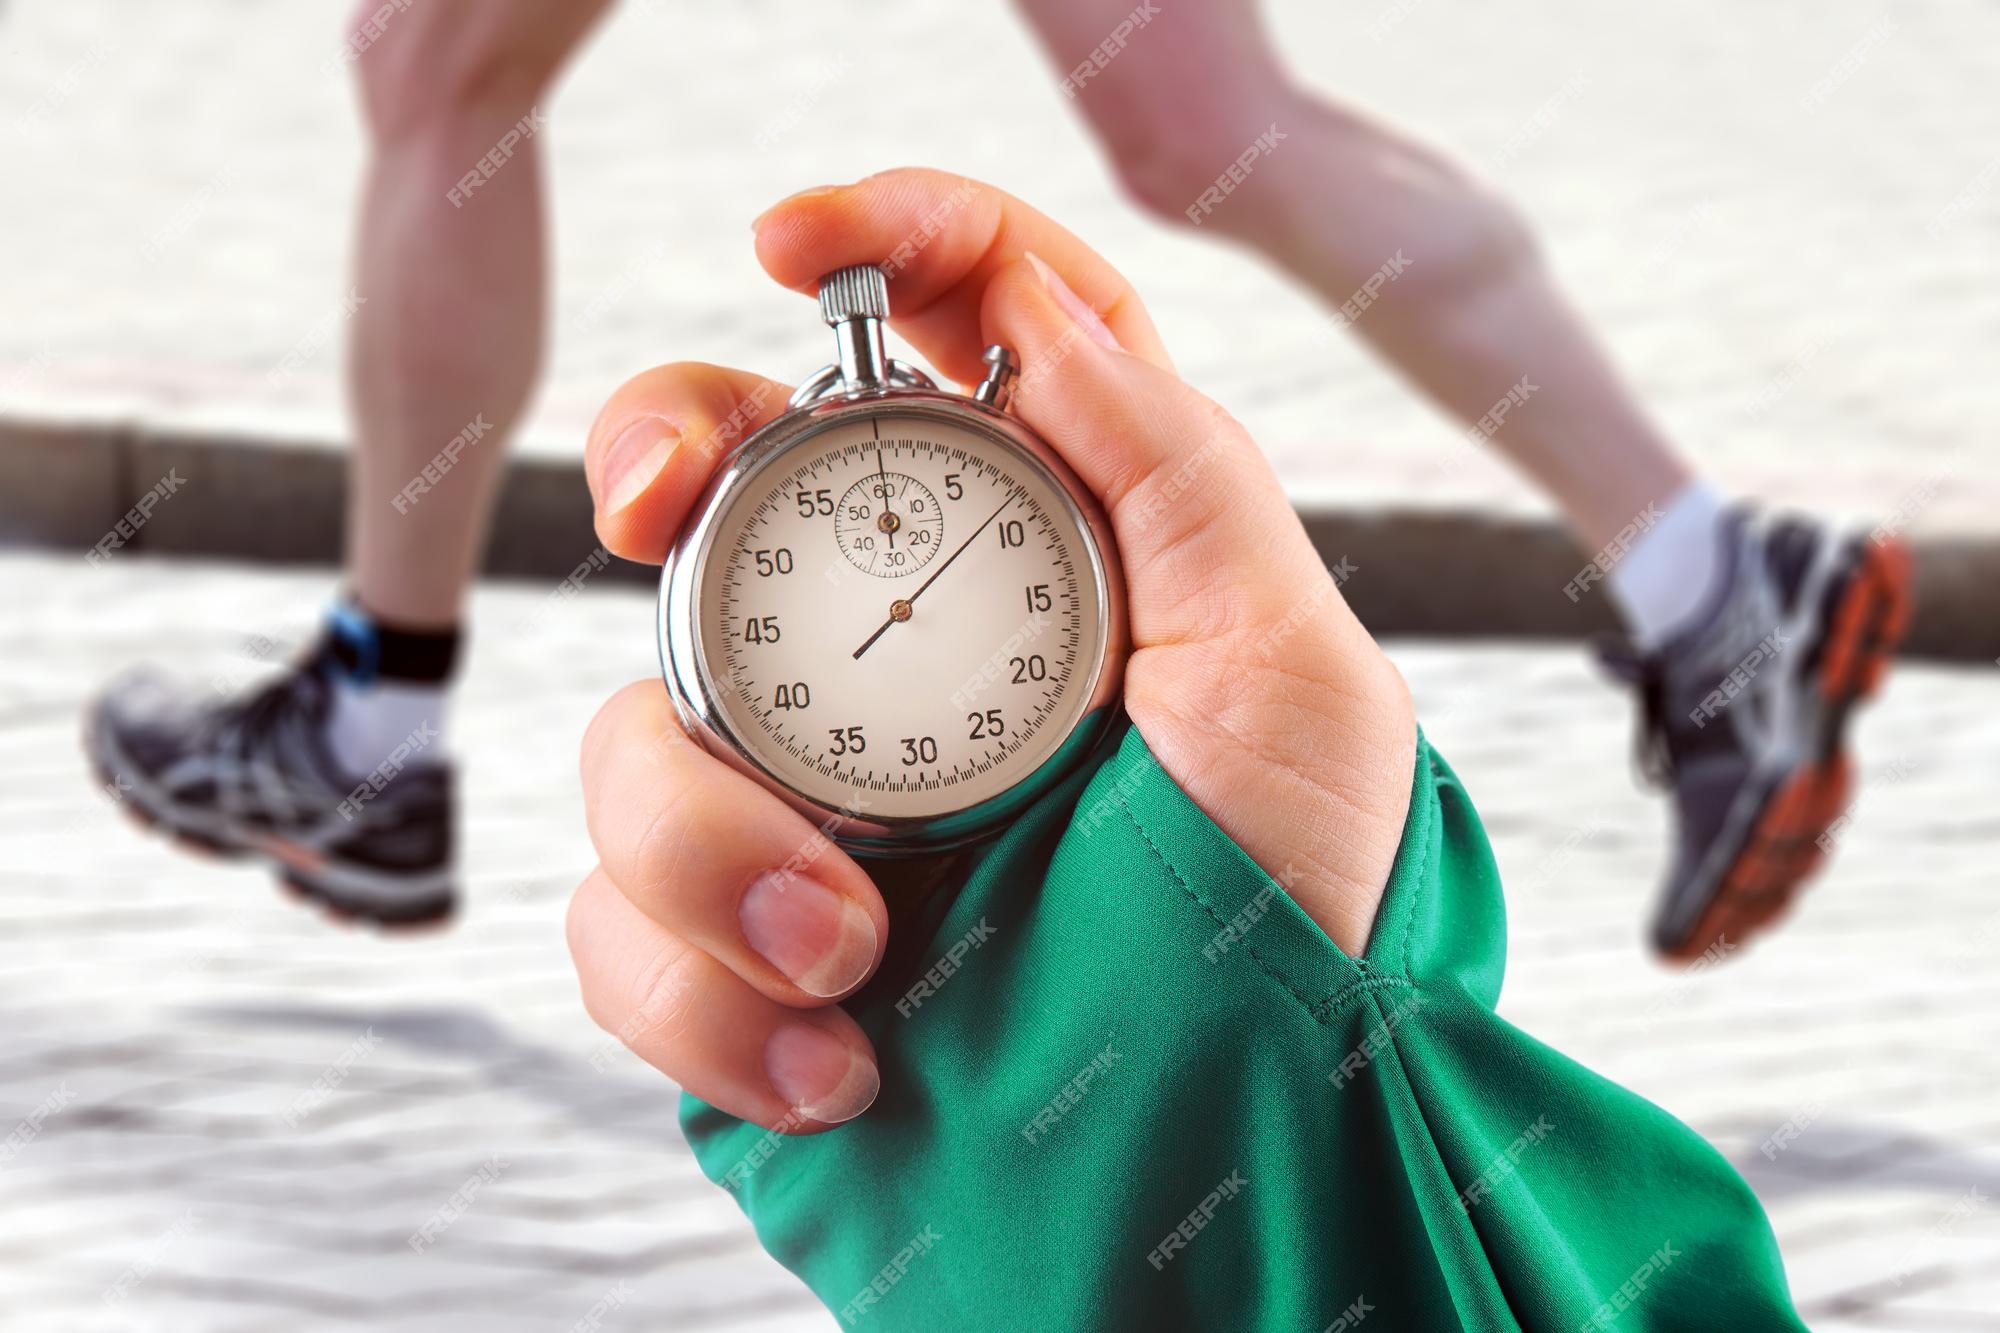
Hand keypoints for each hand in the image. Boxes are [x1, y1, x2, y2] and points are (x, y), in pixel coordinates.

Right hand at [570, 169, 1415, 1132]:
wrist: (1243, 1164)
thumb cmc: (1299, 910)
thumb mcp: (1292, 674)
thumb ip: (1175, 474)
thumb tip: (1034, 314)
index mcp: (1050, 551)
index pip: (950, 336)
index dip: (876, 242)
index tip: (797, 245)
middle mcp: (903, 650)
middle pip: (717, 483)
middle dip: (656, 461)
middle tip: (660, 512)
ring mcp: (807, 794)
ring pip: (629, 731)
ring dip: (707, 838)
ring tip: (853, 949)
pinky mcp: (741, 944)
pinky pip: (622, 932)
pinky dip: (704, 1000)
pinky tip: (839, 1062)